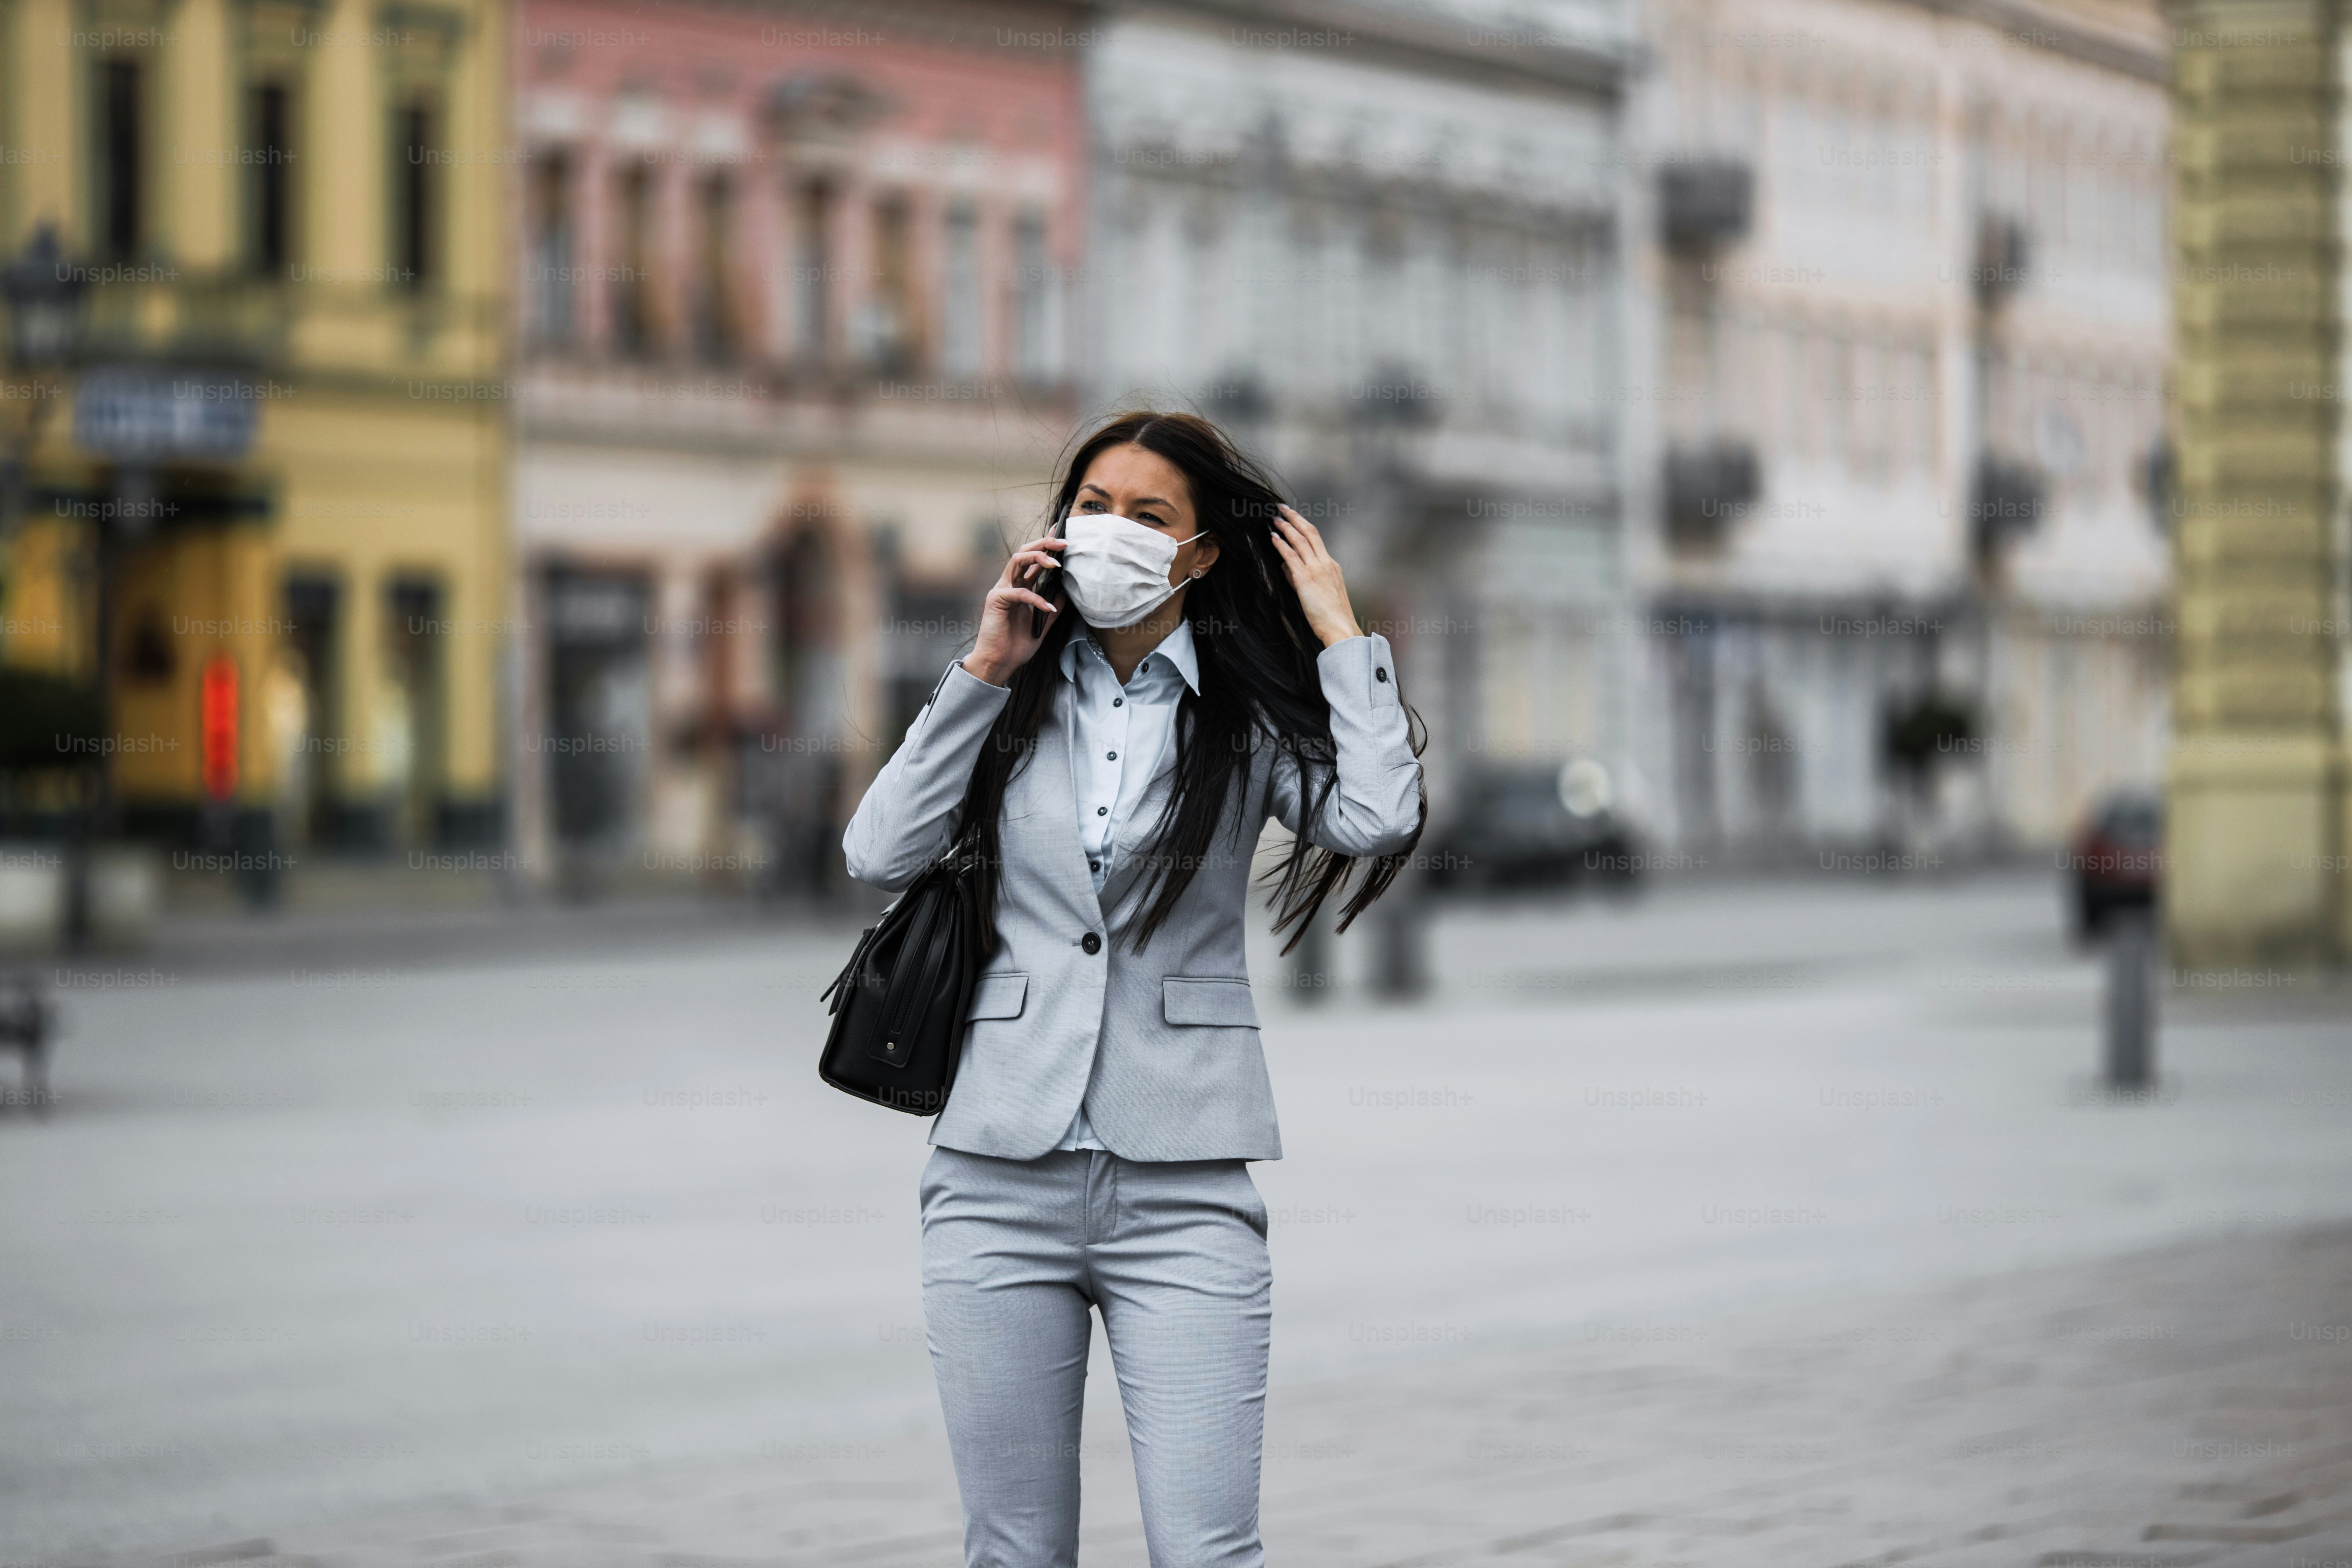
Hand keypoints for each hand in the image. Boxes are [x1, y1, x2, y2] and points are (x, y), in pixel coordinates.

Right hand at [962, 534, 1066, 685]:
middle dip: (1044, 544)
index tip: (1060, 534)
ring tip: (1056, 564)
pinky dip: (1036, 599)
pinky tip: (1049, 608)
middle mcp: (1009, 584)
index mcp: (1019, 588)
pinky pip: (1019, 592)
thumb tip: (1064, 593)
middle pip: (1024, 553)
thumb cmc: (1015, 646)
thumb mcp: (1041, 625)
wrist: (999, 663)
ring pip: (1017, 561)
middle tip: (1063, 543)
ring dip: (1038, 558)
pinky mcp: (996, 600)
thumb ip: (1051, 607)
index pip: (1032, 561)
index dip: (1045, 546)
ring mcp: (1001, 590)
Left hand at [1268, 505, 1359, 647]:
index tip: (1295, 518)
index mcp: (1332, 566)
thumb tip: (1287, 567)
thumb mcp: (1320, 593)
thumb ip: (1302, 578)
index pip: (1317, 540)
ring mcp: (1316, 569)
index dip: (1304, 526)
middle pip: (1310, 532)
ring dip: (1286, 527)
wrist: (1340, 628)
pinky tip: (1273, 537)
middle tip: (1283, 508)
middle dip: (1295, 518)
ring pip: (1300, 540)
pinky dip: (1281, 544)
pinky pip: (1291, 556)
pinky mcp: (1305, 578)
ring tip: (1274, 519)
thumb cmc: (1332, 617)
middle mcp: (1326, 563)